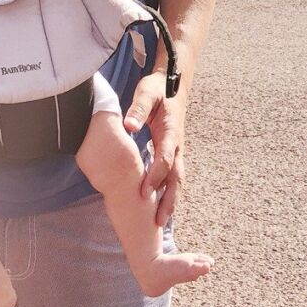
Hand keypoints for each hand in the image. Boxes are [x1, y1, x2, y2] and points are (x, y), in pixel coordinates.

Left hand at [123, 71, 186, 225]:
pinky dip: (168, 192)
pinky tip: (159, 207)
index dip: (155, 176)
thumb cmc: (157, 89)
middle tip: (159, 220)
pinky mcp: (173, 152)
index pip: (165, 159)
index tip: (144, 192)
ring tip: (160, 222)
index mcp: (171, 131)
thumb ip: (138, 109)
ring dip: (171, 200)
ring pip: (177, 180)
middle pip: (176, 177)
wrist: (173, 84)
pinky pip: (172, 176)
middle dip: (169, 200)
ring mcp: (177, 150)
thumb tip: (128, 126)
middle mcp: (177, 144)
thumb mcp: (146, 93)